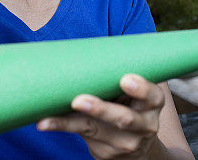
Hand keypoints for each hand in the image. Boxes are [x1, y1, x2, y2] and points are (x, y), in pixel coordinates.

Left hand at [37, 74, 167, 158]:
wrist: (137, 146)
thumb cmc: (130, 104)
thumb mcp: (136, 92)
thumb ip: (121, 75)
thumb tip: (82, 48)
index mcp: (153, 104)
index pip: (152, 96)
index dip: (141, 89)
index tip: (125, 79)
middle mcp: (144, 126)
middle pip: (124, 118)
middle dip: (101, 109)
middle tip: (79, 100)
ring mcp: (125, 143)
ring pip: (95, 130)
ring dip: (70, 123)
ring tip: (48, 118)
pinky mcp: (106, 152)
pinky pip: (81, 135)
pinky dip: (62, 127)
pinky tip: (45, 123)